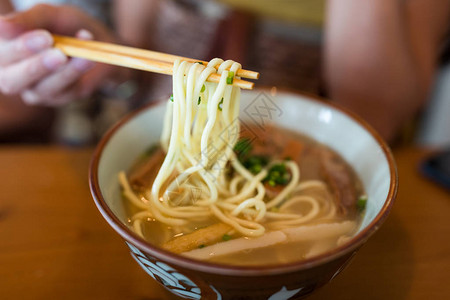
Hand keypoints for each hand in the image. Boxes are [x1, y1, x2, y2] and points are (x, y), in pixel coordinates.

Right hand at [0, 4, 118, 105]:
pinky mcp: (60, 97)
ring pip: (41, 89)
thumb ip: (28, 20)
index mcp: (3, 51)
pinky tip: (88, 58)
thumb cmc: (63, 25)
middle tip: (55, 48)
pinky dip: (77, 72)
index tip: (44, 37)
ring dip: (61, 72)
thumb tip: (1, 24)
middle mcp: (12, 74)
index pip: (1, 54)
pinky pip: (65, 90)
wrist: (96, 40)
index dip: (18, 48)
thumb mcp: (48, 16)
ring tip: (78, 55)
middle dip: (34, 65)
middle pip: (11, 80)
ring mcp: (36, 90)